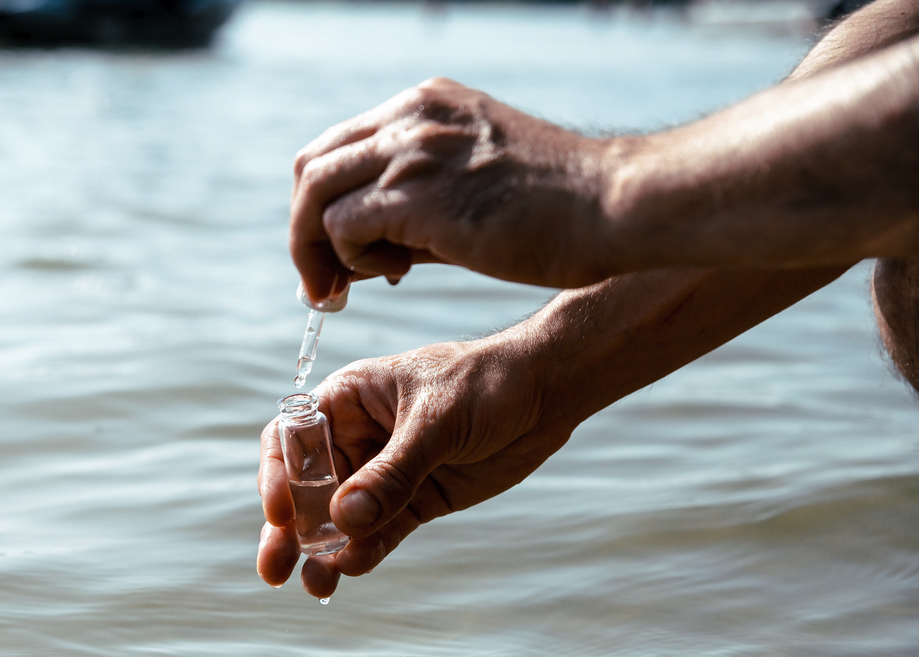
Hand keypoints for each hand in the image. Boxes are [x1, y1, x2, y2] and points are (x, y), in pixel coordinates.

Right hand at [257, 330, 573, 598]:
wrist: (547, 391)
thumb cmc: (486, 382)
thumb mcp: (436, 421)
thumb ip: (393, 472)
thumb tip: (346, 520)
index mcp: (348, 400)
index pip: (292, 439)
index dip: (277, 477)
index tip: (281, 514)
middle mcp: (358, 437)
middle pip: (308, 488)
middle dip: (291, 530)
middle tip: (273, 569)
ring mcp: (386, 473)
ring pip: (342, 519)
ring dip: (324, 551)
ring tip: (316, 584)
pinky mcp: (416, 501)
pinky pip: (380, 532)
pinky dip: (366, 551)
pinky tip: (353, 569)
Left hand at [290, 77, 612, 304]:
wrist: (614, 207)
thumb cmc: (559, 210)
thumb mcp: (474, 187)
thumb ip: (415, 207)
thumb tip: (364, 254)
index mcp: (425, 105)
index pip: (337, 147)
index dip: (322, 204)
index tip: (337, 254)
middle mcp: (411, 115)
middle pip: (311, 166)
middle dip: (304, 229)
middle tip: (322, 282)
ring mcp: (412, 149)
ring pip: (314, 195)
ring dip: (316, 251)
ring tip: (342, 290)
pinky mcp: (417, 195)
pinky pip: (342, 226)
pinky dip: (349, 258)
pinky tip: (390, 275)